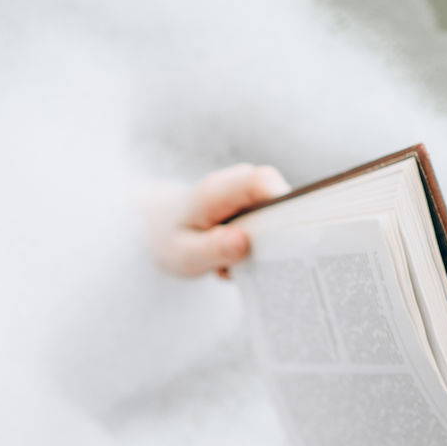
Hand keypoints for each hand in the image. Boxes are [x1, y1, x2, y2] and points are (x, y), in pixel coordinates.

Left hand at [149, 163, 288, 277]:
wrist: (157, 229)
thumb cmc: (169, 239)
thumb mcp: (184, 254)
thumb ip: (213, 249)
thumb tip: (243, 242)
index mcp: (217, 190)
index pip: (262, 181)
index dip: (284, 202)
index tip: (289, 235)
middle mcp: (236, 185)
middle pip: (279, 199)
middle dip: (277, 235)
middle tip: (254, 263)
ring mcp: (247, 196)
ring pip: (277, 217)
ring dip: (264, 247)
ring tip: (231, 265)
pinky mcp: (252, 208)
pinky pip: (269, 227)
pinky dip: (257, 250)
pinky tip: (231, 263)